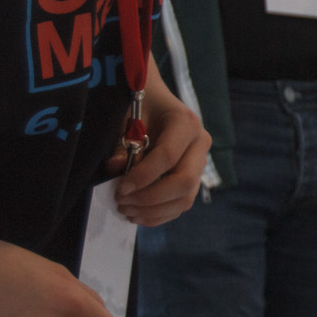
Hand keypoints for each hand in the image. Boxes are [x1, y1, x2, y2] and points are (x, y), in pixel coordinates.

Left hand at [104, 70, 210, 224]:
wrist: (154, 101)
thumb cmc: (139, 106)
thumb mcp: (126, 120)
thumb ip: (121, 146)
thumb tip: (116, 171)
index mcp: (186, 122)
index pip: (168, 156)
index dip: (143, 176)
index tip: (120, 188)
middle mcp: (200, 143)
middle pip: (184, 181)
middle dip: (150, 197)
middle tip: (122, 201)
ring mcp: (200, 163)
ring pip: (185, 198)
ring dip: (153, 211)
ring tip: (126, 210)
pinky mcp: (194, 178)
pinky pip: (181, 204)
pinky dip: (159, 215)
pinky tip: (137, 215)